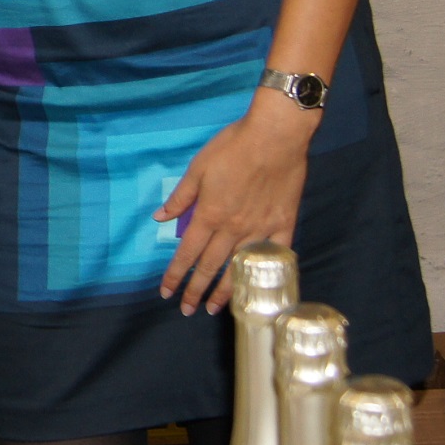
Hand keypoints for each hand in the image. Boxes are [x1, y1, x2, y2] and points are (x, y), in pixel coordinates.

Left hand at [154, 90, 314, 314]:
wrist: (276, 135)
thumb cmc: (233, 146)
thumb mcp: (198, 167)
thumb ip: (181, 197)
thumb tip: (159, 217)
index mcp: (210, 215)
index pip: (187, 253)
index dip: (175, 275)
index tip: (166, 293)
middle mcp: (233, 228)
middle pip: (211, 266)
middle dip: (196, 290)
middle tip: (186, 310)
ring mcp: (261, 229)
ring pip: (240, 267)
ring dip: (225, 291)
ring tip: (214, 309)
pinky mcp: (284, 223)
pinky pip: (275, 255)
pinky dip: (266, 272)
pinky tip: (259, 286)